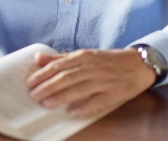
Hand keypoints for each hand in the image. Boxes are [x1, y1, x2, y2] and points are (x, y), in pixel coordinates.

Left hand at [26, 49, 155, 117]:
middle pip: (66, 77)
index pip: (59, 65)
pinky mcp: (114, 94)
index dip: (43, 74)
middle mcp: (92, 67)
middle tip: (34, 95)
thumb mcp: (84, 55)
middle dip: (48, 86)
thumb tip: (38, 58)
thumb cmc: (107, 61)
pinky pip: (97, 102)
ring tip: (46, 104)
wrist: (138, 65)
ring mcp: (103, 81)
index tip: (30, 83)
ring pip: (78, 89)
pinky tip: (72, 112)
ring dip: (61, 97)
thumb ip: (60, 58)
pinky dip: (84, 107)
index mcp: (84, 56)